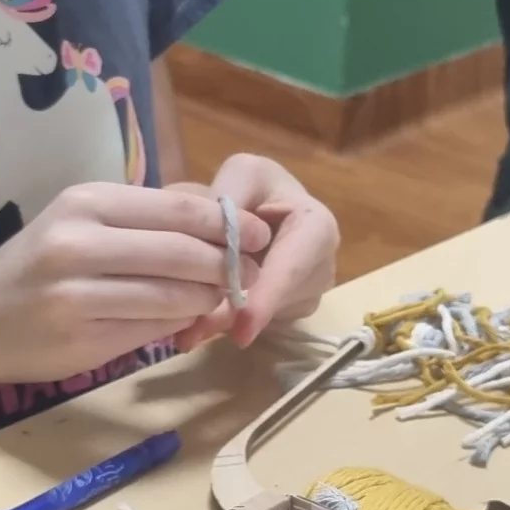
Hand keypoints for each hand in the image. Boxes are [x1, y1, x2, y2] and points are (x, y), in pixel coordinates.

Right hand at [0, 181, 270, 383]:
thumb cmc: (37, 266)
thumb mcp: (82, 223)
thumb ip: (144, 219)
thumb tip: (222, 218)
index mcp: (87, 202)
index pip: (181, 209)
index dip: (230, 224)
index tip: (260, 236)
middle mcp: (80, 242)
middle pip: (186, 252)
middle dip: (230, 265)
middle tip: (252, 274)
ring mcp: (79, 293)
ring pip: (176, 294)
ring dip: (209, 299)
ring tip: (222, 299)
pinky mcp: (83, 338)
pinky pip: (154, 329)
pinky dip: (180, 325)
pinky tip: (186, 322)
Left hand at [173, 154, 338, 351]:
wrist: (261, 202)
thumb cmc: (253, 186)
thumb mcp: (242, 174)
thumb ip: (231, 199)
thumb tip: (224, 243)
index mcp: (318, 229)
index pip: (293, 269)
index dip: (268, 299)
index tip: (242, 330)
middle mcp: (321, 268)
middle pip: (279, 302)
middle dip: (235, 317)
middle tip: (190, 336)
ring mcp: (308, 294)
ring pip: (266, 319)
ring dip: (226, 324)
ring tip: (188, 329)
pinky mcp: (288, 312)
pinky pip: (260, 325)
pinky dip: (227, 325)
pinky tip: (200, 324)